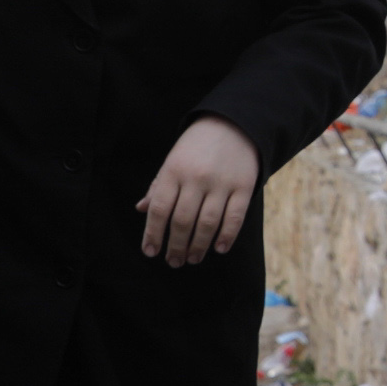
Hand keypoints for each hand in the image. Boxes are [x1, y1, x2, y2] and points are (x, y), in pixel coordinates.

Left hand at [138, 116, 260, 266]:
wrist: (233, 124)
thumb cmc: (197, 147)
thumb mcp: (173, 161)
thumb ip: (159, 186)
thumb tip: (142, 209)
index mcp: (174, 171)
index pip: (160, 209)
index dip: (153, 234)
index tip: (150, 252)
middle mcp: (196, 178)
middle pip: (182, 221)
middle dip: (176, 246)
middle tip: (174, 261)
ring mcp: (221, 183)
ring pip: (207, 223)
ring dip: (198, 246)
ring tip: (193, 259)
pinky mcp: (244, 186)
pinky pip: (235, 217)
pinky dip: (227, 236)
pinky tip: (219, 248)